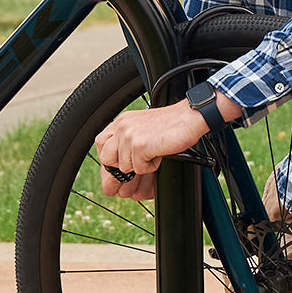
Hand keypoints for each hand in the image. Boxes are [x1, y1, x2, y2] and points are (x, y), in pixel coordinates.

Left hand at [95, 91, 241, 200]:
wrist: (190, 117)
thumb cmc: (173, 125)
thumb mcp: (144, 129)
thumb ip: (128, 142)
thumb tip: (117, 171)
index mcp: (122, 121)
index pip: (101, 143)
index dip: (107, 159)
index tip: (115, 170)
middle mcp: (122, 126)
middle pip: (107, 159)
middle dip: (119, 170)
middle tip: (132, 175)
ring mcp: (129, 135)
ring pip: (124, 167)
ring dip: (140, 167)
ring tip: (154, 155)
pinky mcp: (140, 145)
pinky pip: (139, 168)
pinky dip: (151, 167)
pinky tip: (159, 155)